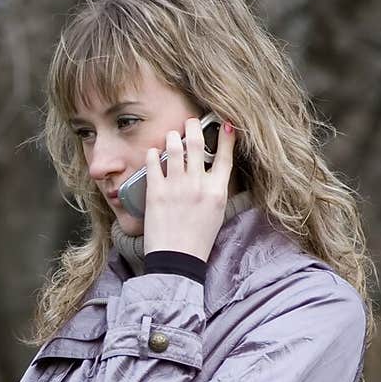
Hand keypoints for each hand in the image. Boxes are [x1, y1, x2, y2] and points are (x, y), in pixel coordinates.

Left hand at [142, 117, 235, 261]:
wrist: (177, 260)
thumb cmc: (198, 240)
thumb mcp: (216, 213)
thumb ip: (215, 189)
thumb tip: (210, 170)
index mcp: (217, 191)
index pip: (226, 157)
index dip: (226, 137)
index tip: (225, 123)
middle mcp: (198, 185)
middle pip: (197, 145)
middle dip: (193, 127)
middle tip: (190, 121)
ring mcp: (177, 187)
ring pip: (175, 148)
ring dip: (172, 137)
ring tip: (170, 135)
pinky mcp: (156, 192)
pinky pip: (154, 163)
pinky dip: (154, 154)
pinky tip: (154, 152)